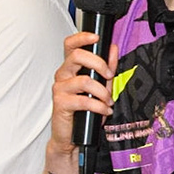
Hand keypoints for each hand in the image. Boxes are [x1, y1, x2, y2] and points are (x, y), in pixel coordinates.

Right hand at [50, 30, 119, 153]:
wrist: (71, 136)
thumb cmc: (84, 110)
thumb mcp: (101, 85)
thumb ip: (107, 67)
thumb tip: (113, 49)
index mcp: (71, 67)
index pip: (70, 44)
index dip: (82, 37)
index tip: (97, 37)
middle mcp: (63, 75)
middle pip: (76, 56)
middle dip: (99, 63)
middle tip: (110, 76)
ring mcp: (60, 88)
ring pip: (84, 80)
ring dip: (102, 91)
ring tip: (108, 101)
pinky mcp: (60, 103)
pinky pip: (84, 100)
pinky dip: (99, 106)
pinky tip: (104, 110)